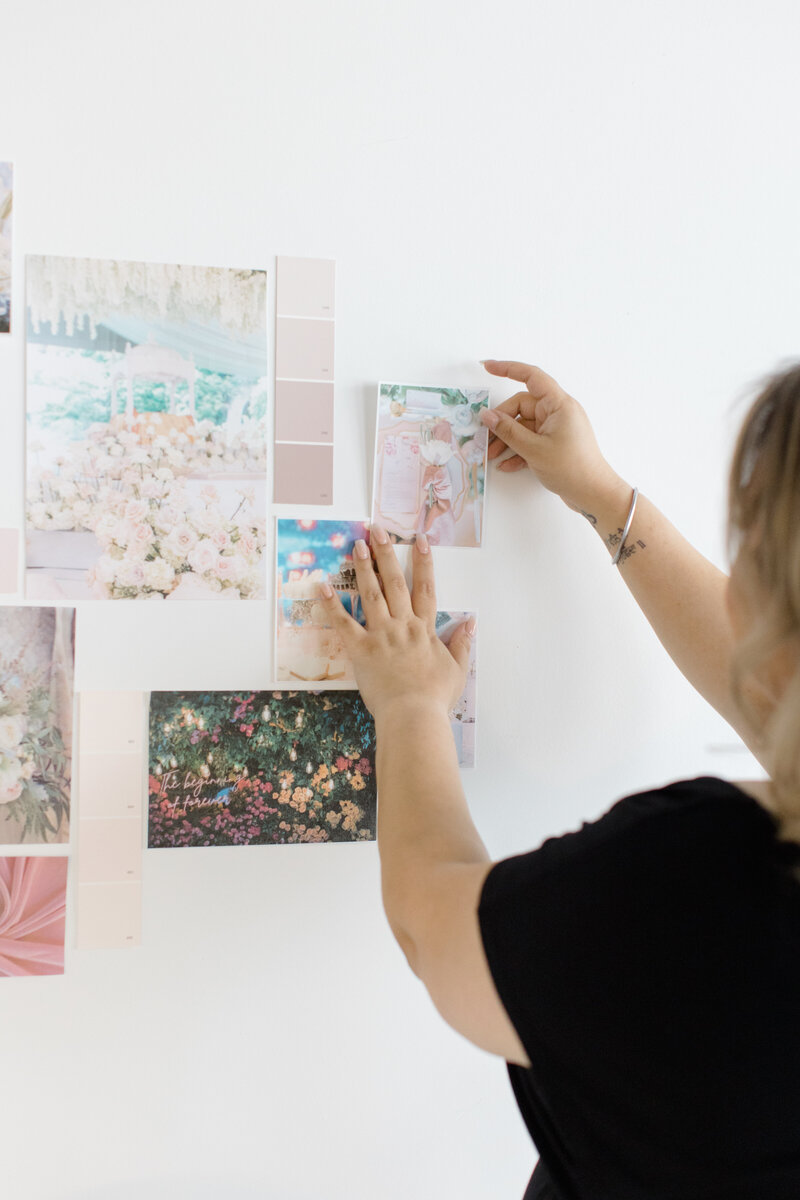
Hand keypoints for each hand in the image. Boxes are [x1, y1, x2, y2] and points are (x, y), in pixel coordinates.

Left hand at [317, 529, 474, 721]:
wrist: (414, 716)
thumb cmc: (435, 697)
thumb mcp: (457, 670)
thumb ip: (461, 644)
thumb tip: (470, 623)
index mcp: (425, 629)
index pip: (425, 588)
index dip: (423, 562)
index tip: (418, 540)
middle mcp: (403, 625)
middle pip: (395, 582)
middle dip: (386, 554)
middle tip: (377, 531)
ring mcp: (381, 635)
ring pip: (371, 595)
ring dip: (363, 568)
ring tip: (356, 546)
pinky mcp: (361, 650)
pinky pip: (344, 624)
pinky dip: (333, 605)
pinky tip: (323, 587)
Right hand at [480, 359, 624, 514]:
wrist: (594, 494)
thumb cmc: (571, 468)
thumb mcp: (534, 449)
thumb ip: (508, 431)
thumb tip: (487, 416)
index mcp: (559, 404)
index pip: (531, 377)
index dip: (508, 369)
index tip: (487, 367)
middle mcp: (559, 412)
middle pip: (522, 407)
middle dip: (502, 423)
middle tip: (484, 439)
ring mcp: (557, 428)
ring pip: (524, 426)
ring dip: (507, 440)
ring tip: (491, 456)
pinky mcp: (555, 443)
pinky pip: (531, 440)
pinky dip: (518, 450)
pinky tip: (506, 465)